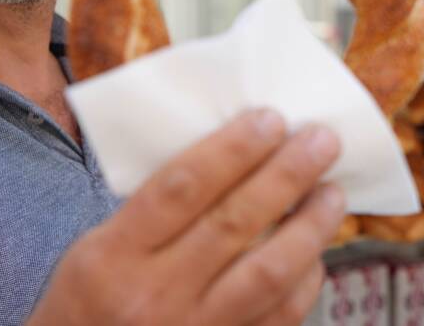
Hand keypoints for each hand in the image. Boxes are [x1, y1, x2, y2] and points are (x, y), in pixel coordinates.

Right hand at [26, 109, 344, 325]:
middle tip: (321, 140)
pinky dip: (305, 279)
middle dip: (285, 175)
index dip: (231, 149)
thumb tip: (228, 152)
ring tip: (333, 191)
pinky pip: (279, 316)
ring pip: (267, 272)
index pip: (181, 188)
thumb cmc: (90, 299)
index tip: (269, 118)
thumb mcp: (95, 247)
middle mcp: (154, 293)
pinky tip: (317, 250)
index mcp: (113, 254)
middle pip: (233, 222)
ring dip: (309, 226)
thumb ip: (151, 206)